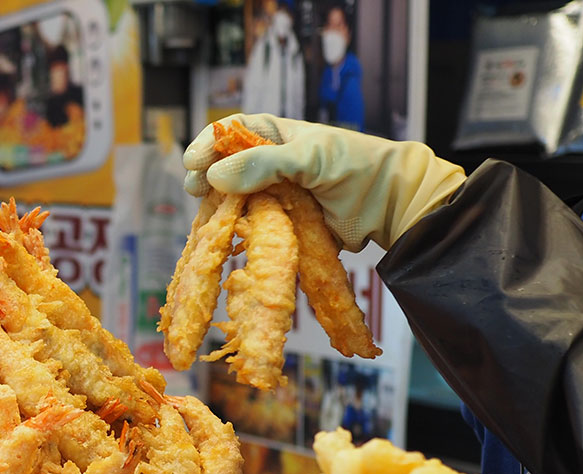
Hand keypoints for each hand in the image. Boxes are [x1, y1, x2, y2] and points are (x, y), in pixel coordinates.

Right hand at [183, 113, 465, 251]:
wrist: (390, 205)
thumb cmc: (354, 167)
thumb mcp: (308, 157)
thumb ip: (262, 164)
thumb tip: (213, 176)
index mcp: (278, 136)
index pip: (232, 132)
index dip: (209, 143)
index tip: (192, 161)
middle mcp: (272, 165)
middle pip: (226, 168)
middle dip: (206, 177)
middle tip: (193, 189)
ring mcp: (277, 196)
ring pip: (236, 200)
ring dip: (217, 206)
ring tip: (205, 212)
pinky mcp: (285, 225)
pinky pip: (254, 226)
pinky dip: (237, 229)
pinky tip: (226, 232)